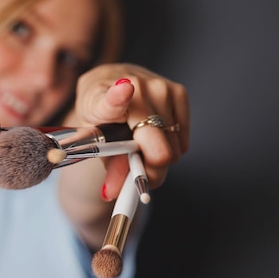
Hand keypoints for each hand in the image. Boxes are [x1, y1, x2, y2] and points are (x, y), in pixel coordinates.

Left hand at [71, 63, 189, 200]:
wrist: (106, 84)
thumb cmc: (99, 116)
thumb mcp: (96, 142)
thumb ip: (109, 167)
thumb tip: (113, 193)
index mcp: (100, 97)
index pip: (112, 99)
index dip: (118, 96)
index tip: (125, 88)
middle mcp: (134, 86)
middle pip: (157, 146)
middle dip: (150, 169)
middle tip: (139, 172)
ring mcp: (159, 87)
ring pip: (173, 147)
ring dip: (160, 157)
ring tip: (142, 148)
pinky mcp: (179, 91)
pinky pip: (183, 139)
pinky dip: (173, 146)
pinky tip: (155, 136)